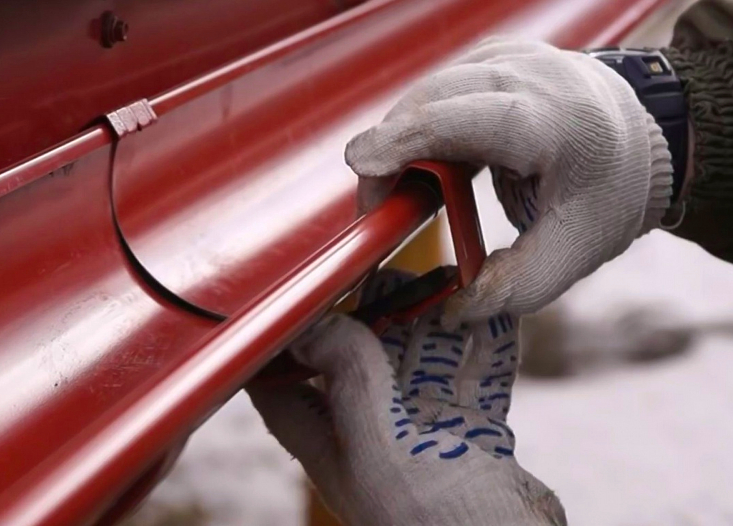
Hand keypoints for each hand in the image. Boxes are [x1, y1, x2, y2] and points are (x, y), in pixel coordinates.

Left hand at [247, 270, 566, 525]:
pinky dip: (480, 344)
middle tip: (385, 268)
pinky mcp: (470, 436)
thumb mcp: (378, 445)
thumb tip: (314, 322)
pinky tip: (488, 311)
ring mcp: (424, 434)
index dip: (280, 343)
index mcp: (331, 445)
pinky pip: (472, 376)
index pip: (283, 387)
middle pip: (359, 359)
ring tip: (440, 277)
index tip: (290, 295)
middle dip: (371, 313)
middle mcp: (372, 436)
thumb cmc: (437, 524)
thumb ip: (349, 378)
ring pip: (420, 360)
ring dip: (431, 320)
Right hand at [345, 38, 672, 320]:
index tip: (361, 164)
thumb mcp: (576, 249)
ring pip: (426, 92)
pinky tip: (425, 161)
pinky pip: (436, 89)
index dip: (408, 139)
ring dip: (400, 142)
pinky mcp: (491, 57)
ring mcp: (508, 57)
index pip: (466, 118)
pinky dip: (418, 127)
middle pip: (432, 102)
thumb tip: (452, 311)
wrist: (643, 135)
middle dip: (390, 153)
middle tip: (377, 210)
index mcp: (554, 120)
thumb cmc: (608, 192)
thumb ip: (517, 286)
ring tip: (399, 193)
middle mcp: (529, 73)